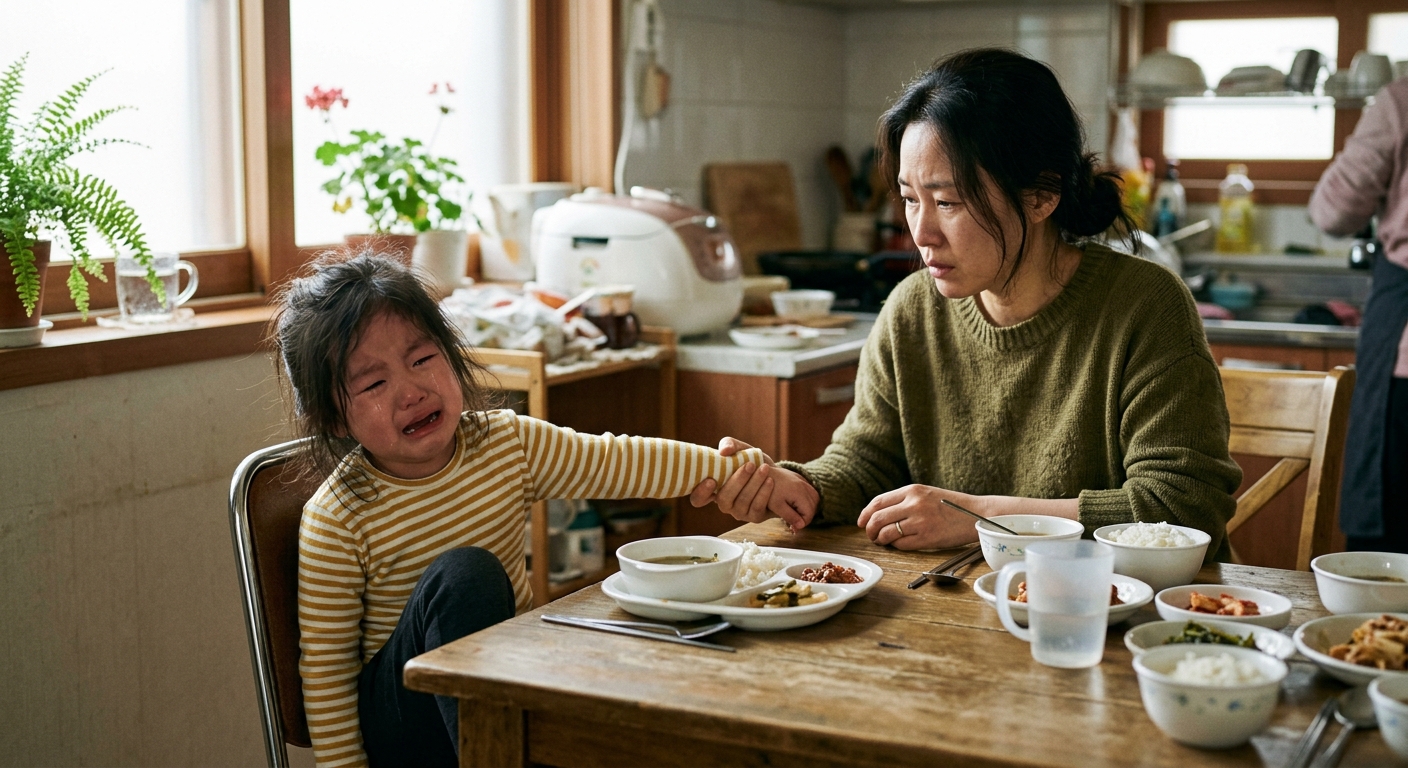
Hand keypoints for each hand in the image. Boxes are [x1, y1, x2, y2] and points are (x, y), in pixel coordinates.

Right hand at [688, 438, 816, 528]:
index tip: (711, 480)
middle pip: (724, 499)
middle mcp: (724, 503)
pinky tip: (770, 480)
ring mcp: (738, 512)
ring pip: (742, 502)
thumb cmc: (751, 461)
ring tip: (764, 468)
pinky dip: (764, 492)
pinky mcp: (754, 517)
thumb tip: (724, 451)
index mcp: (714, 489)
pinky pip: (757, 508)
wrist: (775, 474)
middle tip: (750, 465)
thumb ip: (729, 444)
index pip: (698, 499)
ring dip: (754, 484)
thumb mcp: (740, 449)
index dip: (701, 493)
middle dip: (737, 481)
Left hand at [857, 485, 980, 549]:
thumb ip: (905, 500)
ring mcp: (920, 521)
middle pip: (877, 518)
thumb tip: (879, 514)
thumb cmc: (951, 506)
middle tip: (871, 535)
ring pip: (886, 533)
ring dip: (880, 540)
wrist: (977, 515)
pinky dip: (896, 547)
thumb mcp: (926, 494)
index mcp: (912, 490)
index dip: (865, 514)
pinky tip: (900, 545)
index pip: (878, 502)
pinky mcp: (927, 538)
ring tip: (883, 541)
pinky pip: (901, 545)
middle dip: (869, 529)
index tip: (861, 522)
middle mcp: (914, 504)